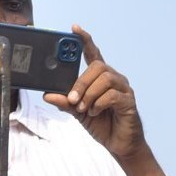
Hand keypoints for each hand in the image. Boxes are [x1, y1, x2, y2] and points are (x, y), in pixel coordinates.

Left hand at [46, 28, 147, 161]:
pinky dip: (99, 103)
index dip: (85, 40)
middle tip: (73, 99)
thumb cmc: (102, 125)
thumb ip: (65, 102)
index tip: (74, 29)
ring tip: (84, 108)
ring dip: (89, 94)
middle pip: (97, 67)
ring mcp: (123, 89)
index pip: (93, 53)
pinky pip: (112, 95)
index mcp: (100, 78)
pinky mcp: (129, 101)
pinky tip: (95, 111)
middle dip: (81, 82)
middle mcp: (114, 79)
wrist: (119, 145)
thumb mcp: (79, 113)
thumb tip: (47, 94)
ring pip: (104, 79)